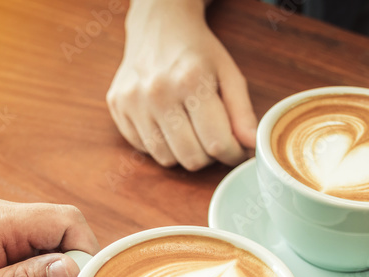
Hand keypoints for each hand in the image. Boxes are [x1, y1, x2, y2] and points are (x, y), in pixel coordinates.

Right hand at [105, 0, 255, 169]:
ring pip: (166, 159)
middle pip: (191, 157)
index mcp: (191, 81)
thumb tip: (251, 145)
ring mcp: (133, 101)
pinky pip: (144, 148)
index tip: (236, 150)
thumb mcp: (228, 73)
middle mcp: (157, 92)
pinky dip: (161, 144)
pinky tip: (167, 123)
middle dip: (208, 156)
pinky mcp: (117, 107)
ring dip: (184, 153)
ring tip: (190, 130)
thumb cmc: (197, 51)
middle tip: (212, 139)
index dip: (232, 154)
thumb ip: (242, 111)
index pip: (217, 142)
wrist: (158, 25)